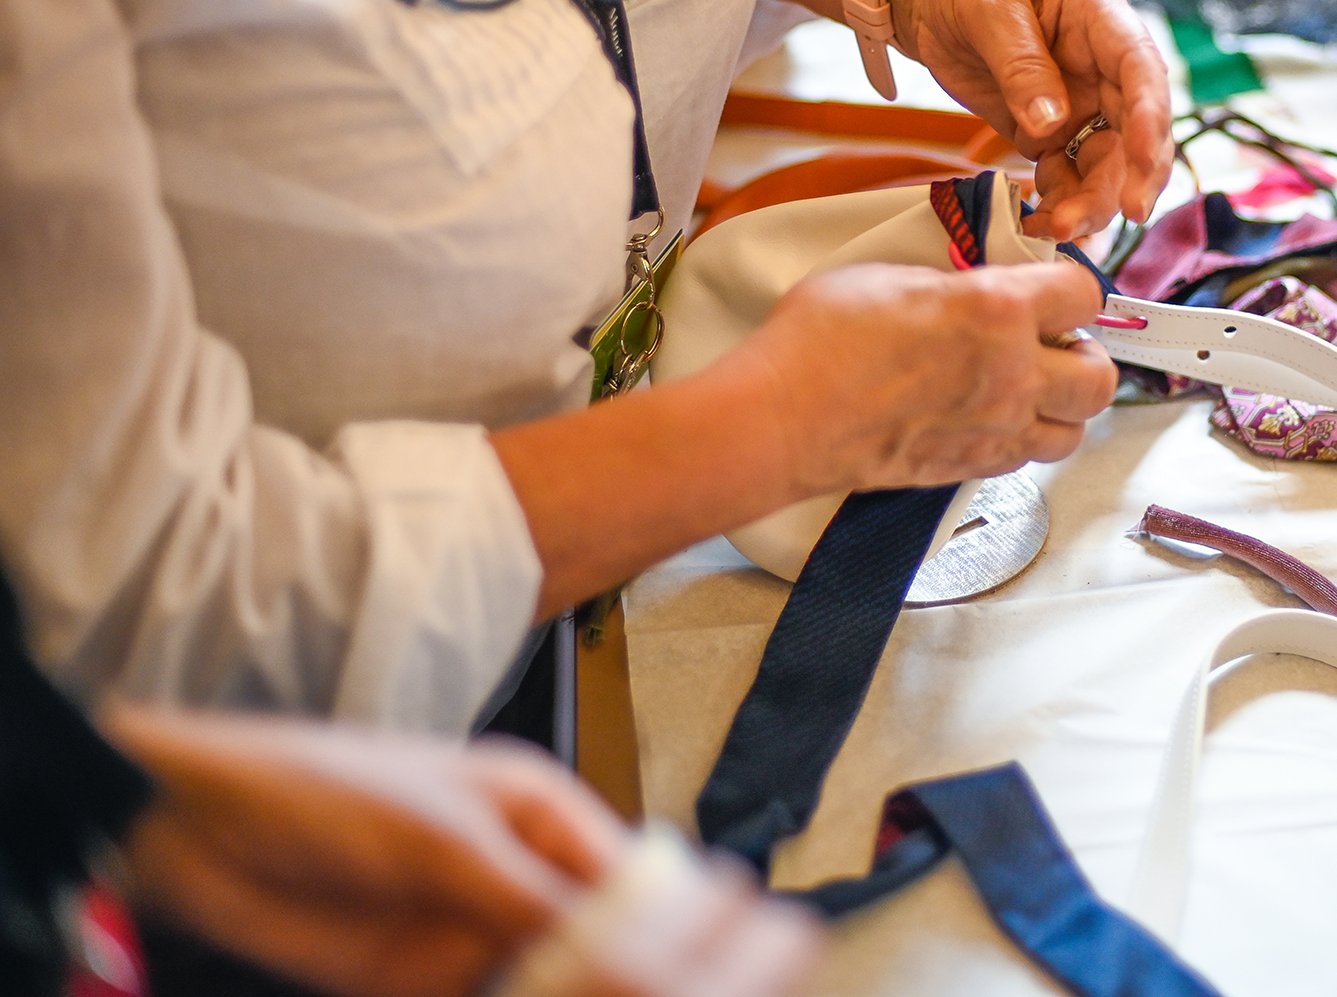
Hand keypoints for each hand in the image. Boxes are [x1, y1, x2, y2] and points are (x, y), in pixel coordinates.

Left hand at [105, 708, 821, 996]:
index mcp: (541, 811)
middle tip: (665, 996)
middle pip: (604, 941)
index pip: (637, 881)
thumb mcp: (441, 836)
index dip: (683, 930)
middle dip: (638, 978)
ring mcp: (470, 931)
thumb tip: (624, 952)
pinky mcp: (419, 981)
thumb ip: (532, 902)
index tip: (725, 970)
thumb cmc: (318, 784)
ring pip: (553, 986)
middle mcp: (517, 873)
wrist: (188, 825)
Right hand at [732, 260, 1117, 495]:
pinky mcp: (970, 467)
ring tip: (1031, 386)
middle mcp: (1011, 374)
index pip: (1084, 293)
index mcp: (996, 310)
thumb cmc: (818, 342)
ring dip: (1062, 406)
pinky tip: (993, 416)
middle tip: (1056, 343)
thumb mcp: (889, 274)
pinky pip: (1026, 458)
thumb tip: (969, 282)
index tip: (1054, 287)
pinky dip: (1023, 437)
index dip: (1072, 286)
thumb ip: (949, 280)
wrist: (782, 418)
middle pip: (1100, 377)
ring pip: (1074, 430)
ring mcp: (995, 428)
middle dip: (1086, 355)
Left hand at [888, 0, 1173, 240]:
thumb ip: (1019, 63)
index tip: (1145, 164)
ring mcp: (1079, 99)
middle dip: (1126, 179)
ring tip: (1057, 229)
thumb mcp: (985, 4)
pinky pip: (1068, 175)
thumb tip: (1050, 124)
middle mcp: (1100, 61)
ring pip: (1106, 161)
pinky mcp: (1050, 130)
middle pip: (1134, 128)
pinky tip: (1039, 224)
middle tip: (1107, 218)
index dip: (1151, 118)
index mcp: (1096, 11)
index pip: (1140, 66)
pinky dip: (1059, 204)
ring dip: (1092, 201)